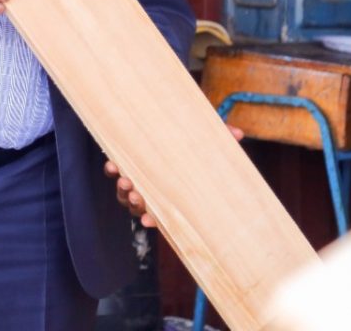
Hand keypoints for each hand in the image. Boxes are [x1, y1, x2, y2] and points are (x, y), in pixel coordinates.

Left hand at [105, 125, 243, 226]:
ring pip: (125, 195)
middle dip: (135, 202)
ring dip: (123, 190)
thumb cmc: (192, 144)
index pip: (159, 213)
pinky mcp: (124, 165)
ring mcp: (137, 181)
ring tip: (125, 179)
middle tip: (136, 194)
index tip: (147, 220)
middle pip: (138, 206)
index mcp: (170, 193)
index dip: (152, 219)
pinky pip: (115, 174)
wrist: (173, 130)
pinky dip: (112, 172)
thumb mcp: (207, 142)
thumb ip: (220, 137)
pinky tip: (112, 164)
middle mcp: (151, 192)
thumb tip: (238, 133)